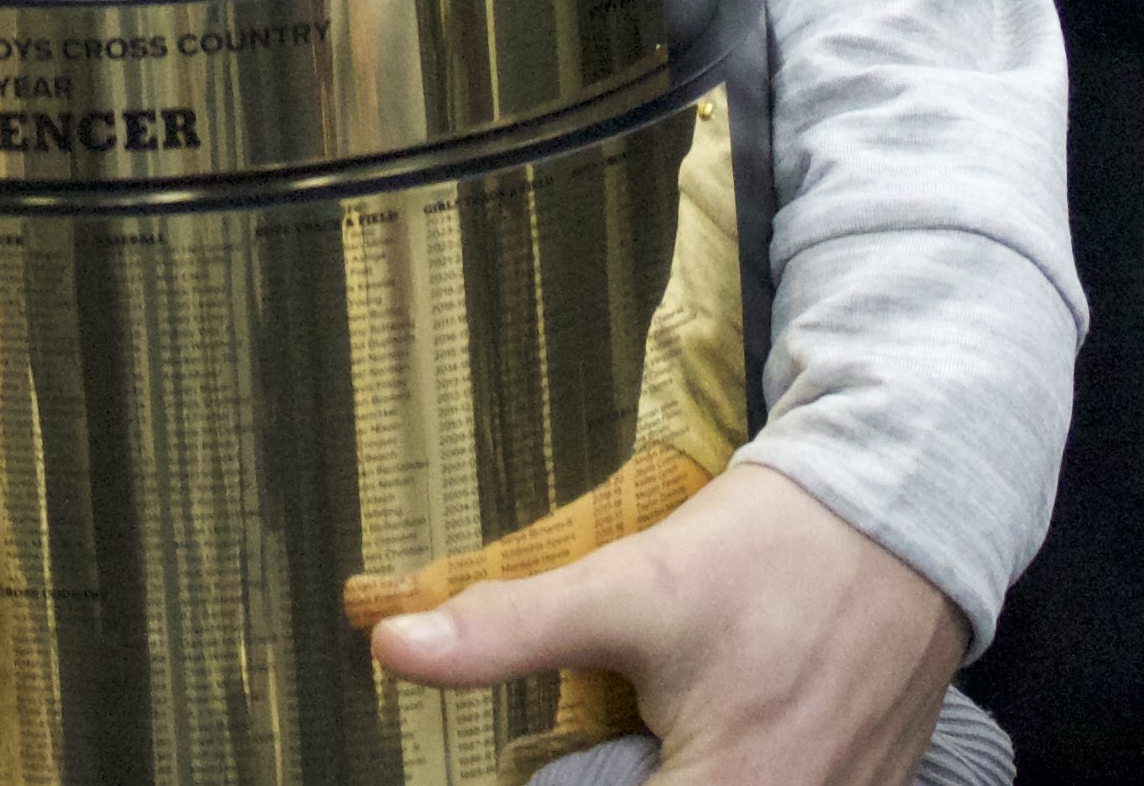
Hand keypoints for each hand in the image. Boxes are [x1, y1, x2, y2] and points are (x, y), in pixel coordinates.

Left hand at [370, 462, 965, 783]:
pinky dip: (726, 765)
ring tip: (643, 724)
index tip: (540, 766)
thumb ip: (509, 631)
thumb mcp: (626, 586)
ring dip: (668, 765)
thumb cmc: (765, 557)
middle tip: (601, 725)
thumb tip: (393, 647)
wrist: (891, 523)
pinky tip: (700, 730)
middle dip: (609, 770)